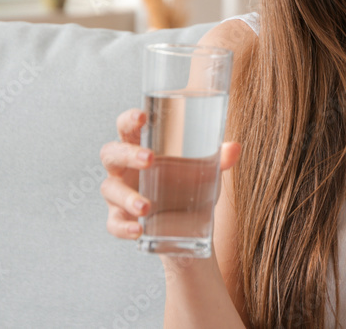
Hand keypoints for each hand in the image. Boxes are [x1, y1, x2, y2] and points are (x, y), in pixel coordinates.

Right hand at [99, 108, 241, 239]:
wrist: (187, 222)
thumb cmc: (188, 181)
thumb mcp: (205, 169)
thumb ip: (219, 158)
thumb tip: (234, 148)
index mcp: (141, 146)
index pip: (127, 127)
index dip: (129, 119)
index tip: (142, 116)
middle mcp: (124, 167)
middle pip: (111, 153)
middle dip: (128, 154)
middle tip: (150, 159)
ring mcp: (119, 193)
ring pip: (110, 189)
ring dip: (127, 197)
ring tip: (146, 207)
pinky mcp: (120, 218)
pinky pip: (113, 223)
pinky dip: (123, 227)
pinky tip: (138, 230)